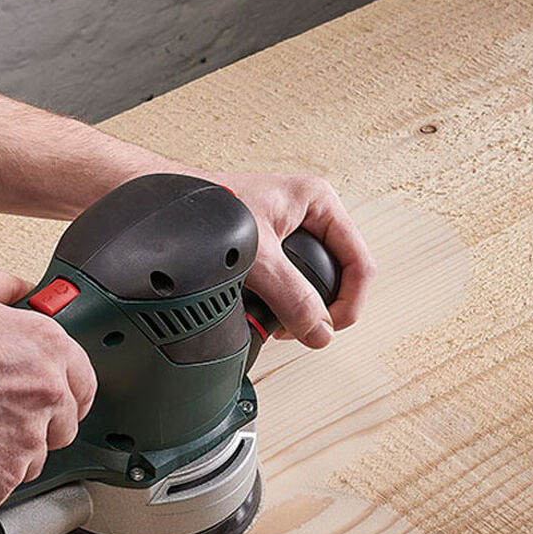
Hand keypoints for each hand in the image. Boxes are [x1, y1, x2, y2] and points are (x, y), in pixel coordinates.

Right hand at [0, 271, 96, 512]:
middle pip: (60, 428)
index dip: (61, 395)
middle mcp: (44, 392)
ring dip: (1, 459)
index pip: (83, 384)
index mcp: (44, 347)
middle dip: (29, 429)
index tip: (45, 403)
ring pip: (29, 463)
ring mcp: (25, 439)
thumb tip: (20, 287)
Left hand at [210, 172, 376, 347]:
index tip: (329, 328)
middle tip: (307, 330)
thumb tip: (318, 332)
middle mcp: (311, 215)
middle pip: (344, 275)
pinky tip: (275, 312)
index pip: (360, 263)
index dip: (350, 303)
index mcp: (319, 202)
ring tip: (289, 324)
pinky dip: (289, 303)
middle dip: (327, 309)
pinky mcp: (275, 247)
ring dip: (308, 309)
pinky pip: (297, 282)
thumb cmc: (210, 209)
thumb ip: (291, 296)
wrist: (172, 208)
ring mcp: (294, 231)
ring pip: (320, 280)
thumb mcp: (258, 259)